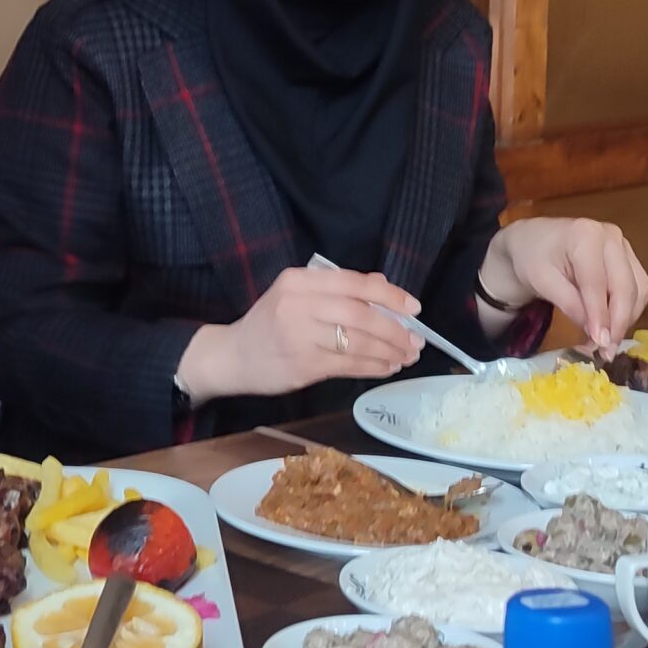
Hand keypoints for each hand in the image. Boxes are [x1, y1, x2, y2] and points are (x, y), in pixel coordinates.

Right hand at [176, 265, 422, 403]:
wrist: (232, 356)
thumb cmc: (270, 323)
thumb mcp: (297, 295)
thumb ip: (338, 290)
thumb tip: (384, 287)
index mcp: (299, 280)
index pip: (354, 283)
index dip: (389, 296)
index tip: (413, 308)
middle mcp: (298, 304)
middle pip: (360, 314)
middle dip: (394, 329)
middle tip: (415, 340)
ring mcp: (299, 336)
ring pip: (357, 342)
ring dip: (389, 350)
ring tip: (406, 356)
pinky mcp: (303, 365)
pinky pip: (348, 365)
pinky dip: (373, 367)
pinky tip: (387, 367)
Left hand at [479, 217, 647, 353]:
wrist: (535, 241)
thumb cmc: (534, 258)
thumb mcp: (542, 281)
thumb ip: (569, 304)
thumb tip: (595, 332)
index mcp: (585, 235)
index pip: (597, 282)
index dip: (600, 315)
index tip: (600, 343)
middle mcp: (612, 237)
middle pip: (626, 287)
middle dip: (618, 323)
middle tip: (606, 351)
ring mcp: (625, 246)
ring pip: (639, 290)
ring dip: (626, 320)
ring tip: (606, 344)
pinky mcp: (630, 259)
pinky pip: (639, 290)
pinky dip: (629, 312)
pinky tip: (612, 328)